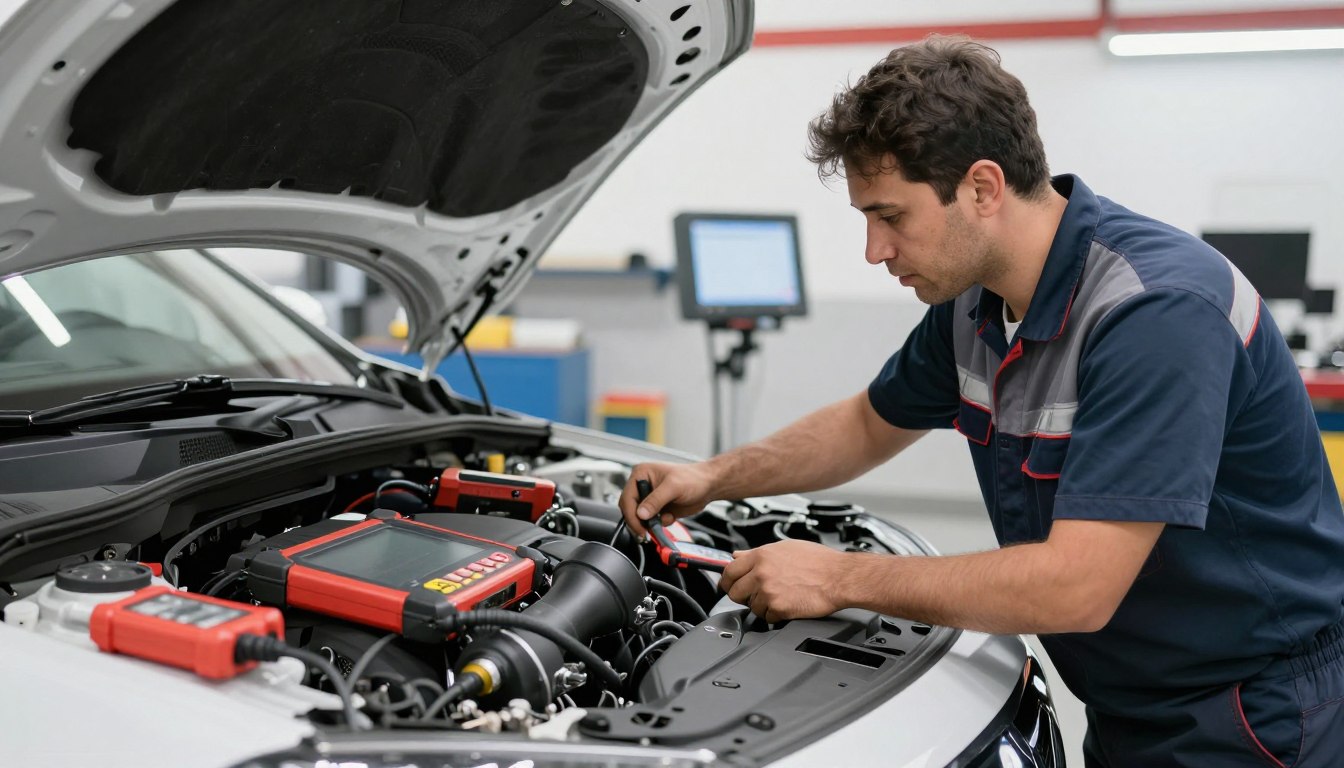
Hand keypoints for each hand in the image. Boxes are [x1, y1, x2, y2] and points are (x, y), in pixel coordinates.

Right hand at [619, 461, 717, 537]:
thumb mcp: (673, 487)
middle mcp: (642, 486)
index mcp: (641, 474)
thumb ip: (656, 500)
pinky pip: (650, 522)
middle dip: (639, 522)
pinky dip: (659, 524)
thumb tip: (641, 514)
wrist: (708, 486)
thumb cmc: (693, 478)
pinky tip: (671, 516)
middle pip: (630, 509)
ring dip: (650, 523)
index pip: (627, 498)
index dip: (631, 515)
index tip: (639, 528)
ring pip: (639, 518)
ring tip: (665, 519)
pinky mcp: (657, 508)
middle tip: (646, 532)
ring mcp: (649, 498)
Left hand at [719, 540, 848, 623]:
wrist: (839, 577)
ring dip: (761, 606)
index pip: (729, 571)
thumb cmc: (819, 561)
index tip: (729, 585)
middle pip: (734, 592)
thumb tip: (738, 555)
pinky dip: (774, 615)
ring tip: (778, 598)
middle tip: (753, 595)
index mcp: (761, 556)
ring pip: (750, 607)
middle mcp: (761, 573)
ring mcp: (769, 591)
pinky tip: (786, 605)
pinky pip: (766, 617)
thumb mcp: (785, 547)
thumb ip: (757, 553)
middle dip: (742, 596)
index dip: (727, 580)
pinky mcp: (778, 608)